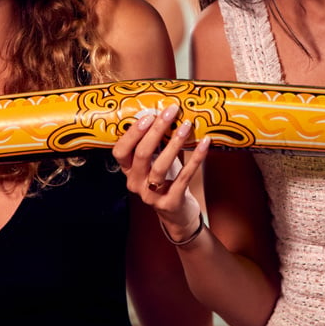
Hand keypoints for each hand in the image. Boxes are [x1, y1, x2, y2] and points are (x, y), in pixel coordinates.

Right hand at [112, 103, 210, 241]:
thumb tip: (164, 112)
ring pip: (160, 167)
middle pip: (142, 154)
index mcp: (129, 170)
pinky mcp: (170, 202)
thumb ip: (155, 143)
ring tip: (186, 125)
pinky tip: (204, 143)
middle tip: (170, 112)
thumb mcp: (156, 161)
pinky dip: (195, 158)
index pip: (120, 151)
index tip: (148, 115)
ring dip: (174, 143)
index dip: (132, 133)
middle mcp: (136, 183)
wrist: (177, 214)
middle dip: (156, 130)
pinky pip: (184, 177)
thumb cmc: (166, 180)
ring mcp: (152, 195)